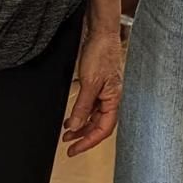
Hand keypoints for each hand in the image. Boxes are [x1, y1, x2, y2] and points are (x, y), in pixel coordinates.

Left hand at [63, 21, 122, 156]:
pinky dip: (81, 113)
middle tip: (68, 146)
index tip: (74, 150)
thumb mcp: (89, 83)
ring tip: (67, 133)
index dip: (88, 141)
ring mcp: (106, 92)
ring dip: (80, 125)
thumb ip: (82, 107)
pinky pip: (91, 106)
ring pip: (94, 116)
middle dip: (83, 136)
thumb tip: (74, 127)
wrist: (101, 32)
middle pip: (99, 125)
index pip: (104, 129)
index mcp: (115, 99)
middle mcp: (112, 98)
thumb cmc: (101, 54)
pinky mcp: (98, 85)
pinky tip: (71, 117)